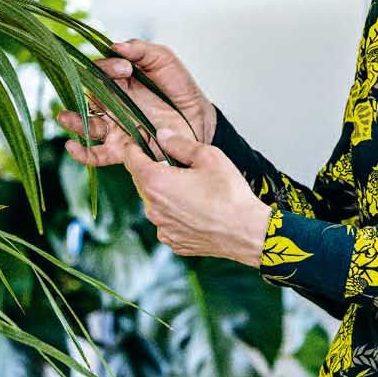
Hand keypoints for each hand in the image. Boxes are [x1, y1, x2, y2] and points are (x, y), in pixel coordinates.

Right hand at [59, 39, 214, 167]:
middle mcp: (113, 103)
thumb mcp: (164, 60)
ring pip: (87, 125)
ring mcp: (116, 126)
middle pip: (87, 97)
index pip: (100, 71)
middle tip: (97, 90)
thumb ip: (141, 50)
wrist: (199, 118)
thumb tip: (115, 46)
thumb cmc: (179, 87)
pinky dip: (82, 153)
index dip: (107, 68)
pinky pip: (97, 154)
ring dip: (73, 121)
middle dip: (83, 93)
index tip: (126, 70)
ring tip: (65, 117)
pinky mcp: (123, 148)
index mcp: (119, 80)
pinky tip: (73, 147)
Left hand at [121, 138, 271, 265]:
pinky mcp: (173, 241)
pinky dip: (174, 212)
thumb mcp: (208, 156)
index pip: (131, 160)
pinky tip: (195, 208)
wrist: (245, 232)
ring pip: (154, 203)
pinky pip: (166, 221)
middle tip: (175, 161)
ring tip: (191, 187)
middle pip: (142, 182)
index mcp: (156, 183)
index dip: (134, 146)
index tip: (140, 140)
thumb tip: (162, 135)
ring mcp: (162, 228)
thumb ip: (180, 143)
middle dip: (152, 169)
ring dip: (165, 192)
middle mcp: (153, 208)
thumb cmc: (229, 195)